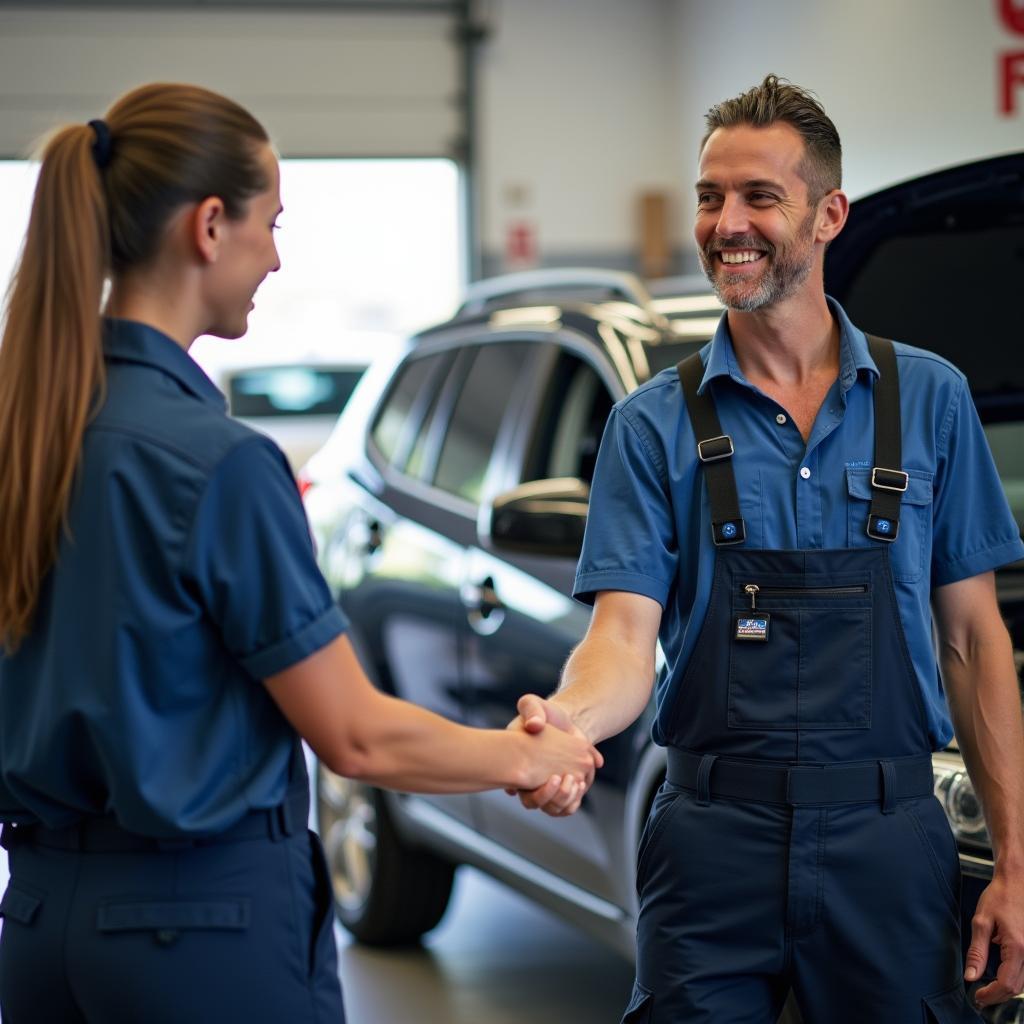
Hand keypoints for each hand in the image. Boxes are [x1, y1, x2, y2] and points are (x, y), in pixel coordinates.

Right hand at [506, 694, 602, 815]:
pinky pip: (566, 807)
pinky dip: (574, 800)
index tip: (552, 776)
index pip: (517, 787)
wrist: (564, 721)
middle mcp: (528, 781)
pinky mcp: (563, 789)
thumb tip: (534, 726)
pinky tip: (580, 783)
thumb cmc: (543, 713)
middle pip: (536, 803)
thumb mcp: (532, 704)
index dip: (534, 789)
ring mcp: (546, 788)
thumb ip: (531, 709)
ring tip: (576, 781)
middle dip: (553, 796)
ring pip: (552, 808)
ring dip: (565, 799)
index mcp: (517, 764)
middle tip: (566, 778)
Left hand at [965, 869, 1023, 1006]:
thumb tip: (970, 976)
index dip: (991, 995)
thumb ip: (977, 952)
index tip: (977, 996)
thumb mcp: (981, 922)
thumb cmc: (999, 897)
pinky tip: (1002, 972)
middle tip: (980, 994)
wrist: (1017, 881)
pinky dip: (1015, 977)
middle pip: (1017, 987)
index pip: (1007, 984)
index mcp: (1017, 947)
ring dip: (1007, 988)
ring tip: (988, 987)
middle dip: (998, 995)